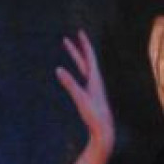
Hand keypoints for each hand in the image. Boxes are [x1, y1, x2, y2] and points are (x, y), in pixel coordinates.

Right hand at [55, 30, 114, 158]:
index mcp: (95, 80)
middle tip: (67, 38)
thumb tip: (58, 69)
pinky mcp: (93, 96)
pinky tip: (79, 72)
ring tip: (71, 49)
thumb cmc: (94, 115)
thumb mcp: (80, 98)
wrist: (105, 131)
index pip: (90, 58)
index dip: (84, 45)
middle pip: (86, 61)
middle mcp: (96, 83)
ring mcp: (95, 89)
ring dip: (78, 57)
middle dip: (77, 48)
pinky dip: (79, 69)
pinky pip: (85, 77)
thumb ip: (69, 83)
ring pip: (85, 69)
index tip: (80, 32)